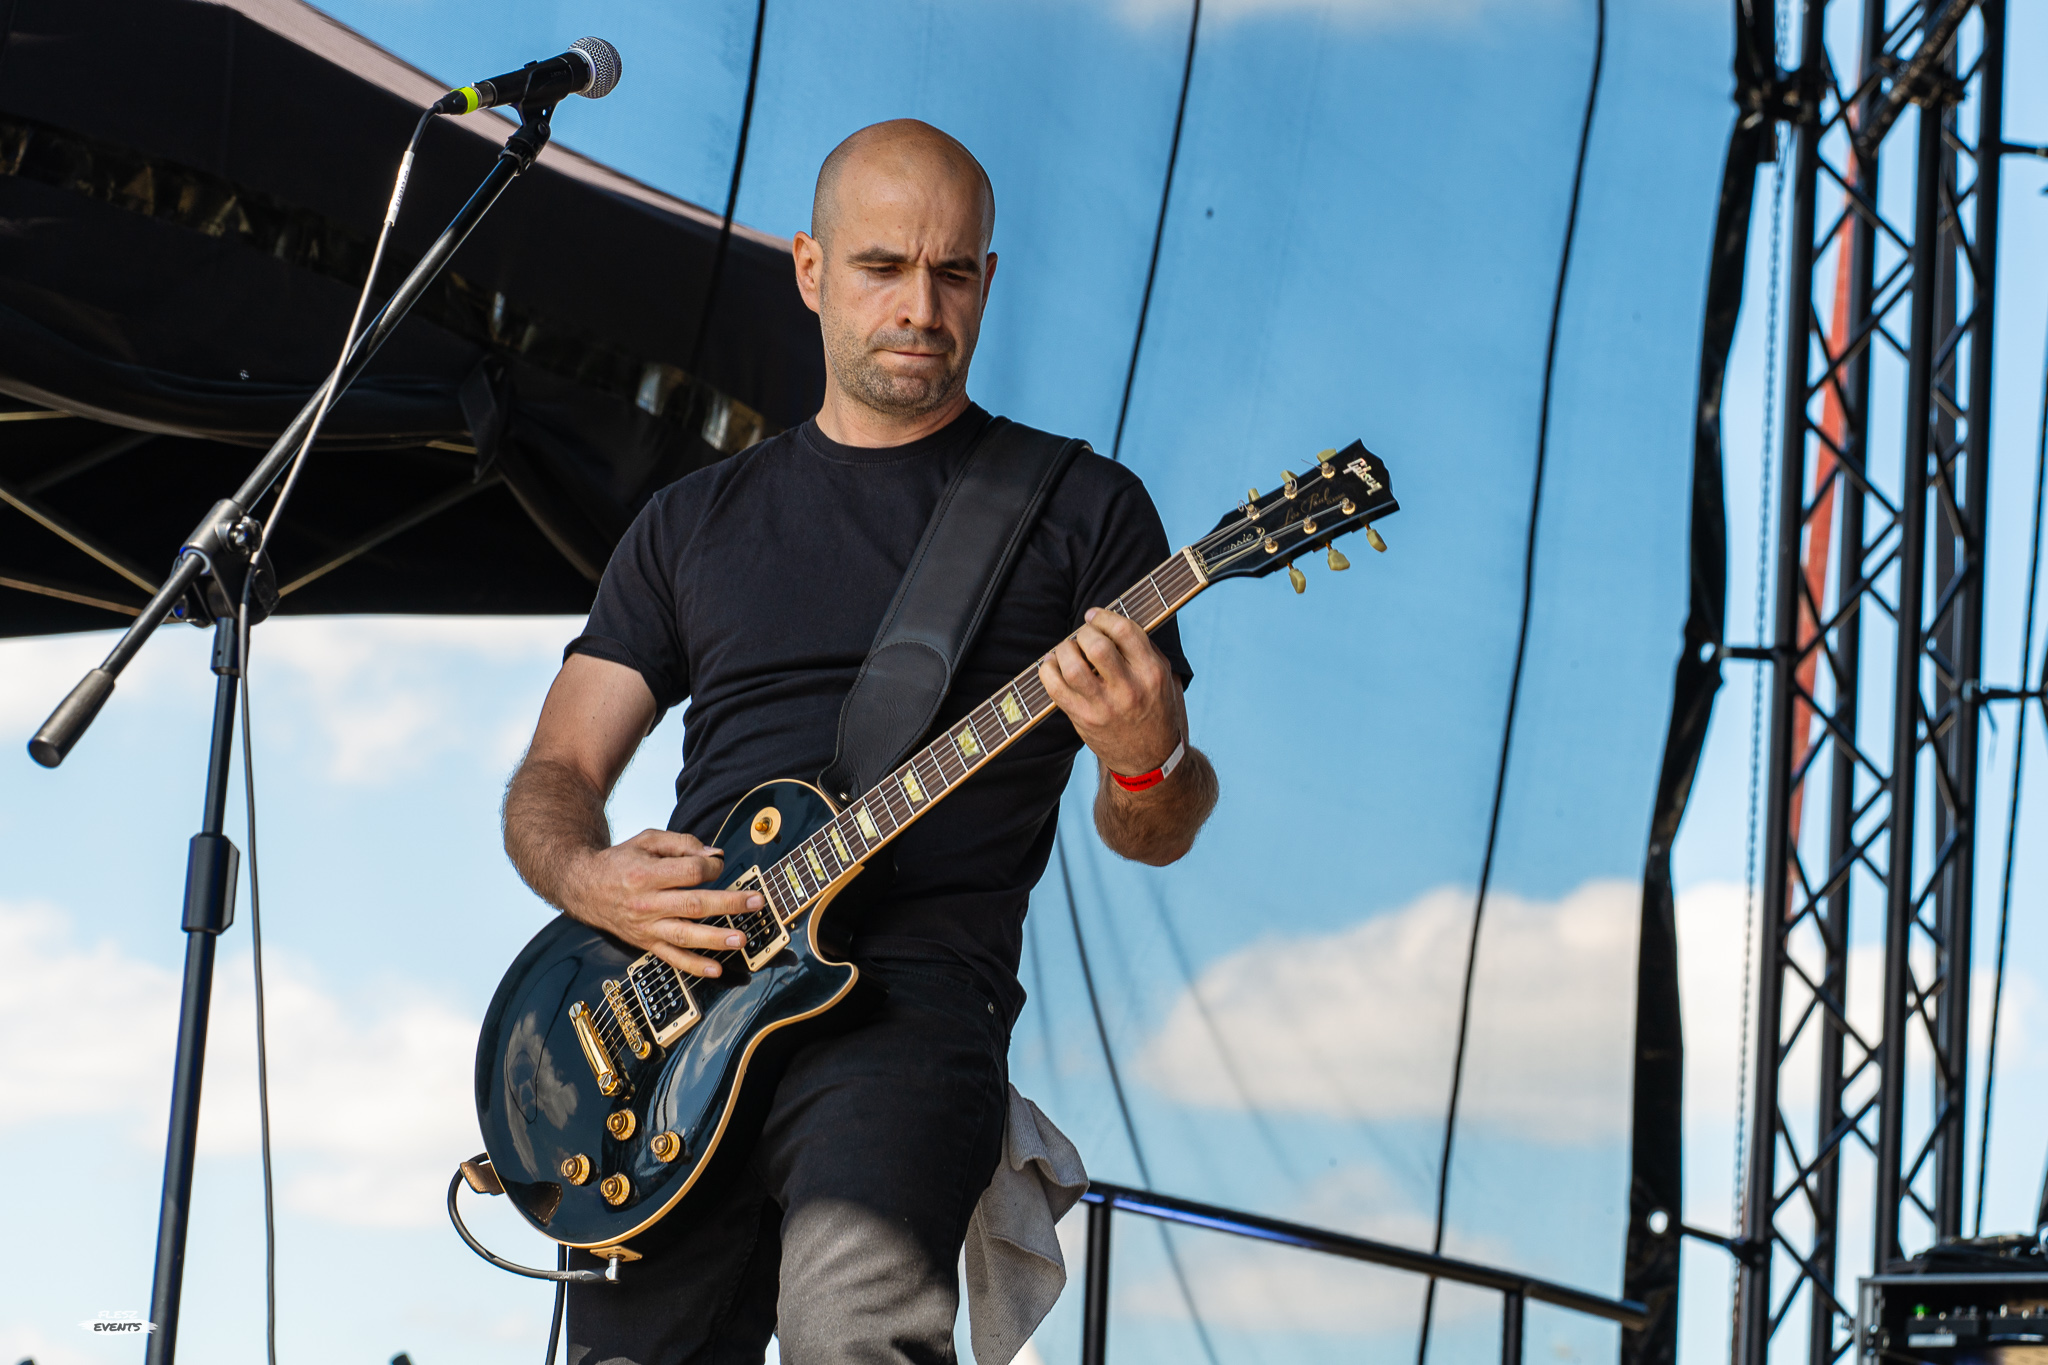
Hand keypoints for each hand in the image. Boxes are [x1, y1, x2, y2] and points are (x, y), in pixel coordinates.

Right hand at [561, 829, 764, 977]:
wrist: (584, 887)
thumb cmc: (621, 861)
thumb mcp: (647, 841)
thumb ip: (682, 844)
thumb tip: (715, 855)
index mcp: (646, 874)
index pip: (690, 872)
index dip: (712, 867)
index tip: (719, 865)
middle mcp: (646, 903)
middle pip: (694, 904)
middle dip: (729, 903)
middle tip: (756, 902)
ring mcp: (646, 927)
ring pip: (685, 935)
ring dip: (716, 939)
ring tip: (741, 939)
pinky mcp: (645, 942)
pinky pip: (672, 958)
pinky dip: (694, 966)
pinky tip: (716, 969)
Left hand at [1037, 607, 1185, 781]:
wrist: (1150, 759)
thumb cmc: (1155, 710)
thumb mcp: (1163, 677)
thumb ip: (1142, 648)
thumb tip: (1110, 619)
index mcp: (1152, 673)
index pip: (1124, 631)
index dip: (1103, 617)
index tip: (1094, 616)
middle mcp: (1129, 690)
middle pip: (1095, 646)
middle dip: (1083, 633)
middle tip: (1082, 636)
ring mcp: (1104, 707)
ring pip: (1072, 666)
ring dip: (1063, 650)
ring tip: (1066, 650)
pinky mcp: (1083, 720)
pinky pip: (1054, 688)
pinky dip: (1047, 670)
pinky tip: (1052, 666)